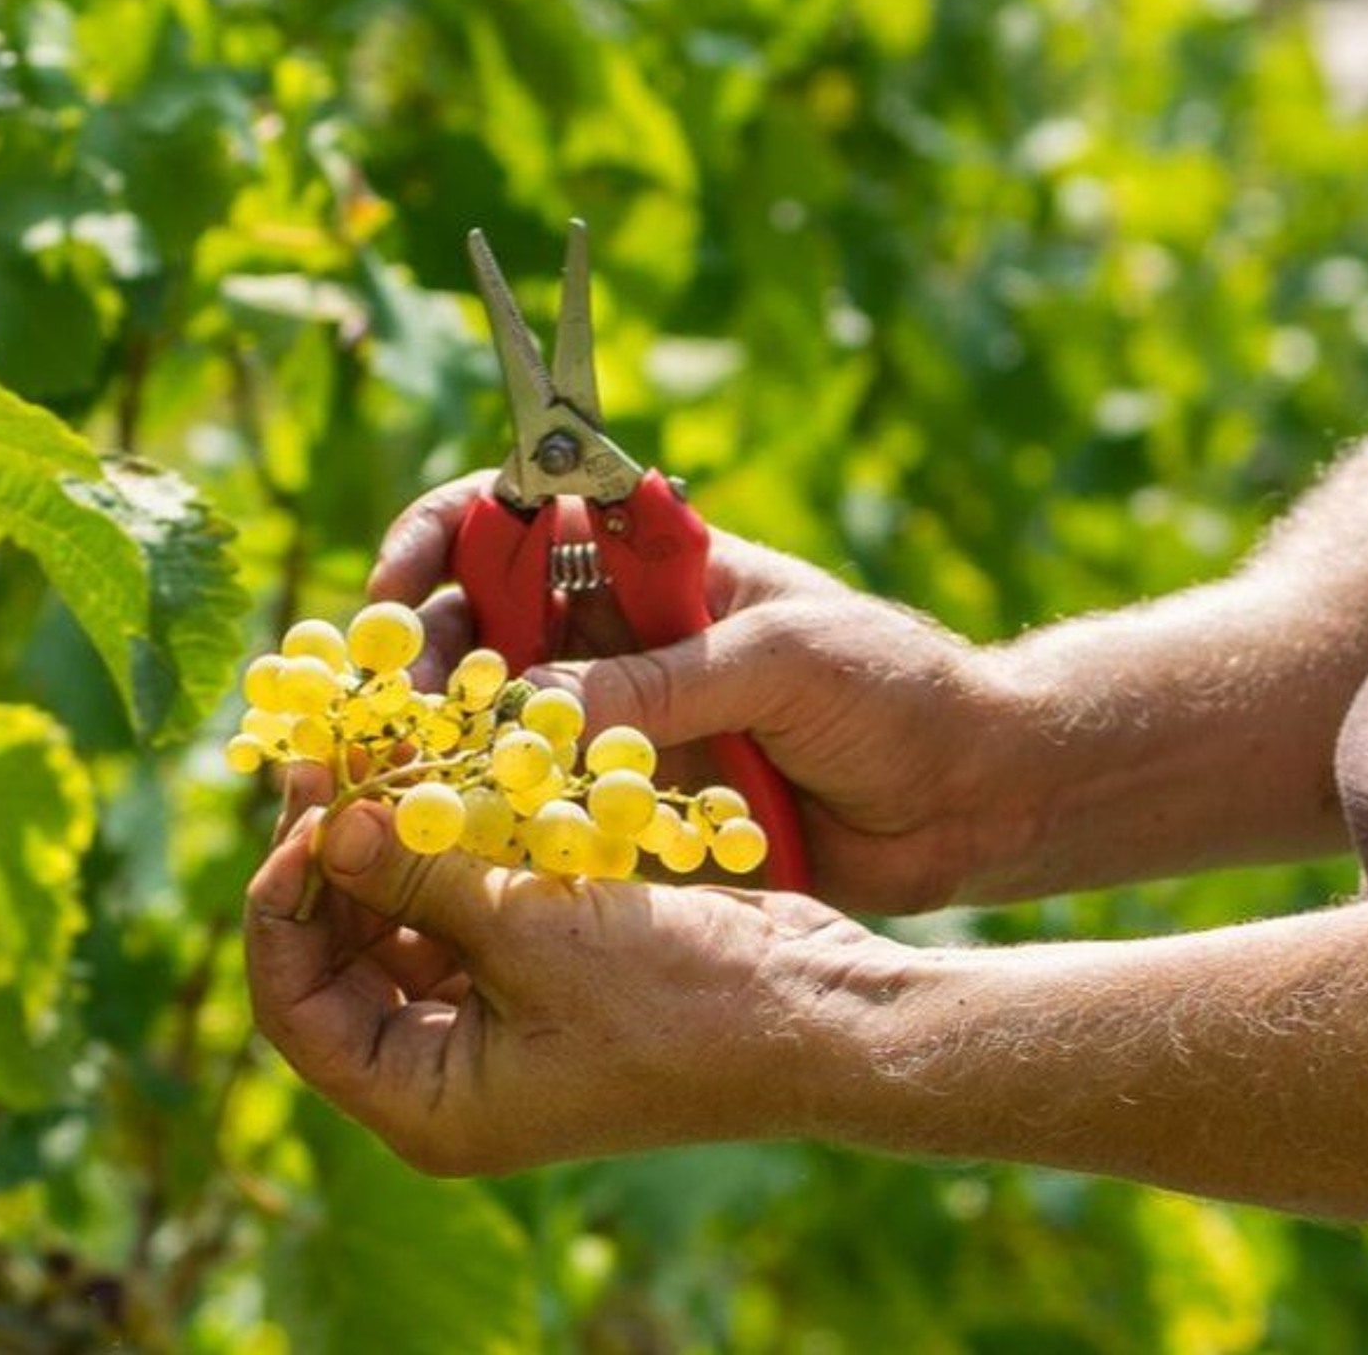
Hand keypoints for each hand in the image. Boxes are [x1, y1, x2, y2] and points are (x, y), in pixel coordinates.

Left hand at [243, 786, 886, 1176]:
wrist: (812, 1008)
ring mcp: (490, 1019)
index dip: (282, 903)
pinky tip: (446, 764)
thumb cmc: (679, 998)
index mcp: (425, 1103)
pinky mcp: (534, 965)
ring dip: (387, 833)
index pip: (294, 1008)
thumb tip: (327, 823)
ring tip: (382, 741)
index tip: (300, 802)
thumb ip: (421, 876)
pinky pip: (458, 900)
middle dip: (330, 852)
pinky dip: (446, 838)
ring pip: (394, 917)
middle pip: (334, 956)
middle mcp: (443, 1069)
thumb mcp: (535, 931)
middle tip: (332, 748)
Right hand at [370, 475, 1030, 915]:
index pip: (515, 520)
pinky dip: (499, 824)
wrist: (978, 797)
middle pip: (480, 626)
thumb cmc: (896, 690)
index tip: (393, 592)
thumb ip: (662, 679)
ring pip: (498, 724)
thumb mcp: (779, 659)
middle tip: (390, 720)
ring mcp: (624, 723)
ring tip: (407, 788)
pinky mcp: (637, 810)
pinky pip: (546, 810)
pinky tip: (460, 848)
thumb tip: (526, 700)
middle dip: (421, 661)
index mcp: (653, 564)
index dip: (438, 541)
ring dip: (444, 748)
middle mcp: (621, 636)